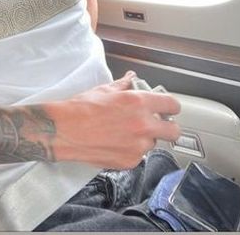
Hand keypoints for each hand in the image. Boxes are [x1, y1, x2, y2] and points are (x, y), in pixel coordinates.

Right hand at [50, 70, 180, 168]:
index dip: (170, 106)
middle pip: (174, 131)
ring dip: (145, 138)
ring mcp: (138, 146)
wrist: (66, 130)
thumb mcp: (105, 90)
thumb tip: (131, 78)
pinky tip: (116, 142)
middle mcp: (143, 125)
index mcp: (138, 103)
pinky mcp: (130, 161)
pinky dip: (131, 149)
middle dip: (167, 127)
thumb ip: (124, 85)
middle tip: (156, 124)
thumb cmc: (82, 109)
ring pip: (153, 143)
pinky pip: (139, 155)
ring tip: (125, 132)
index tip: (167, 108)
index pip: (172, 104)